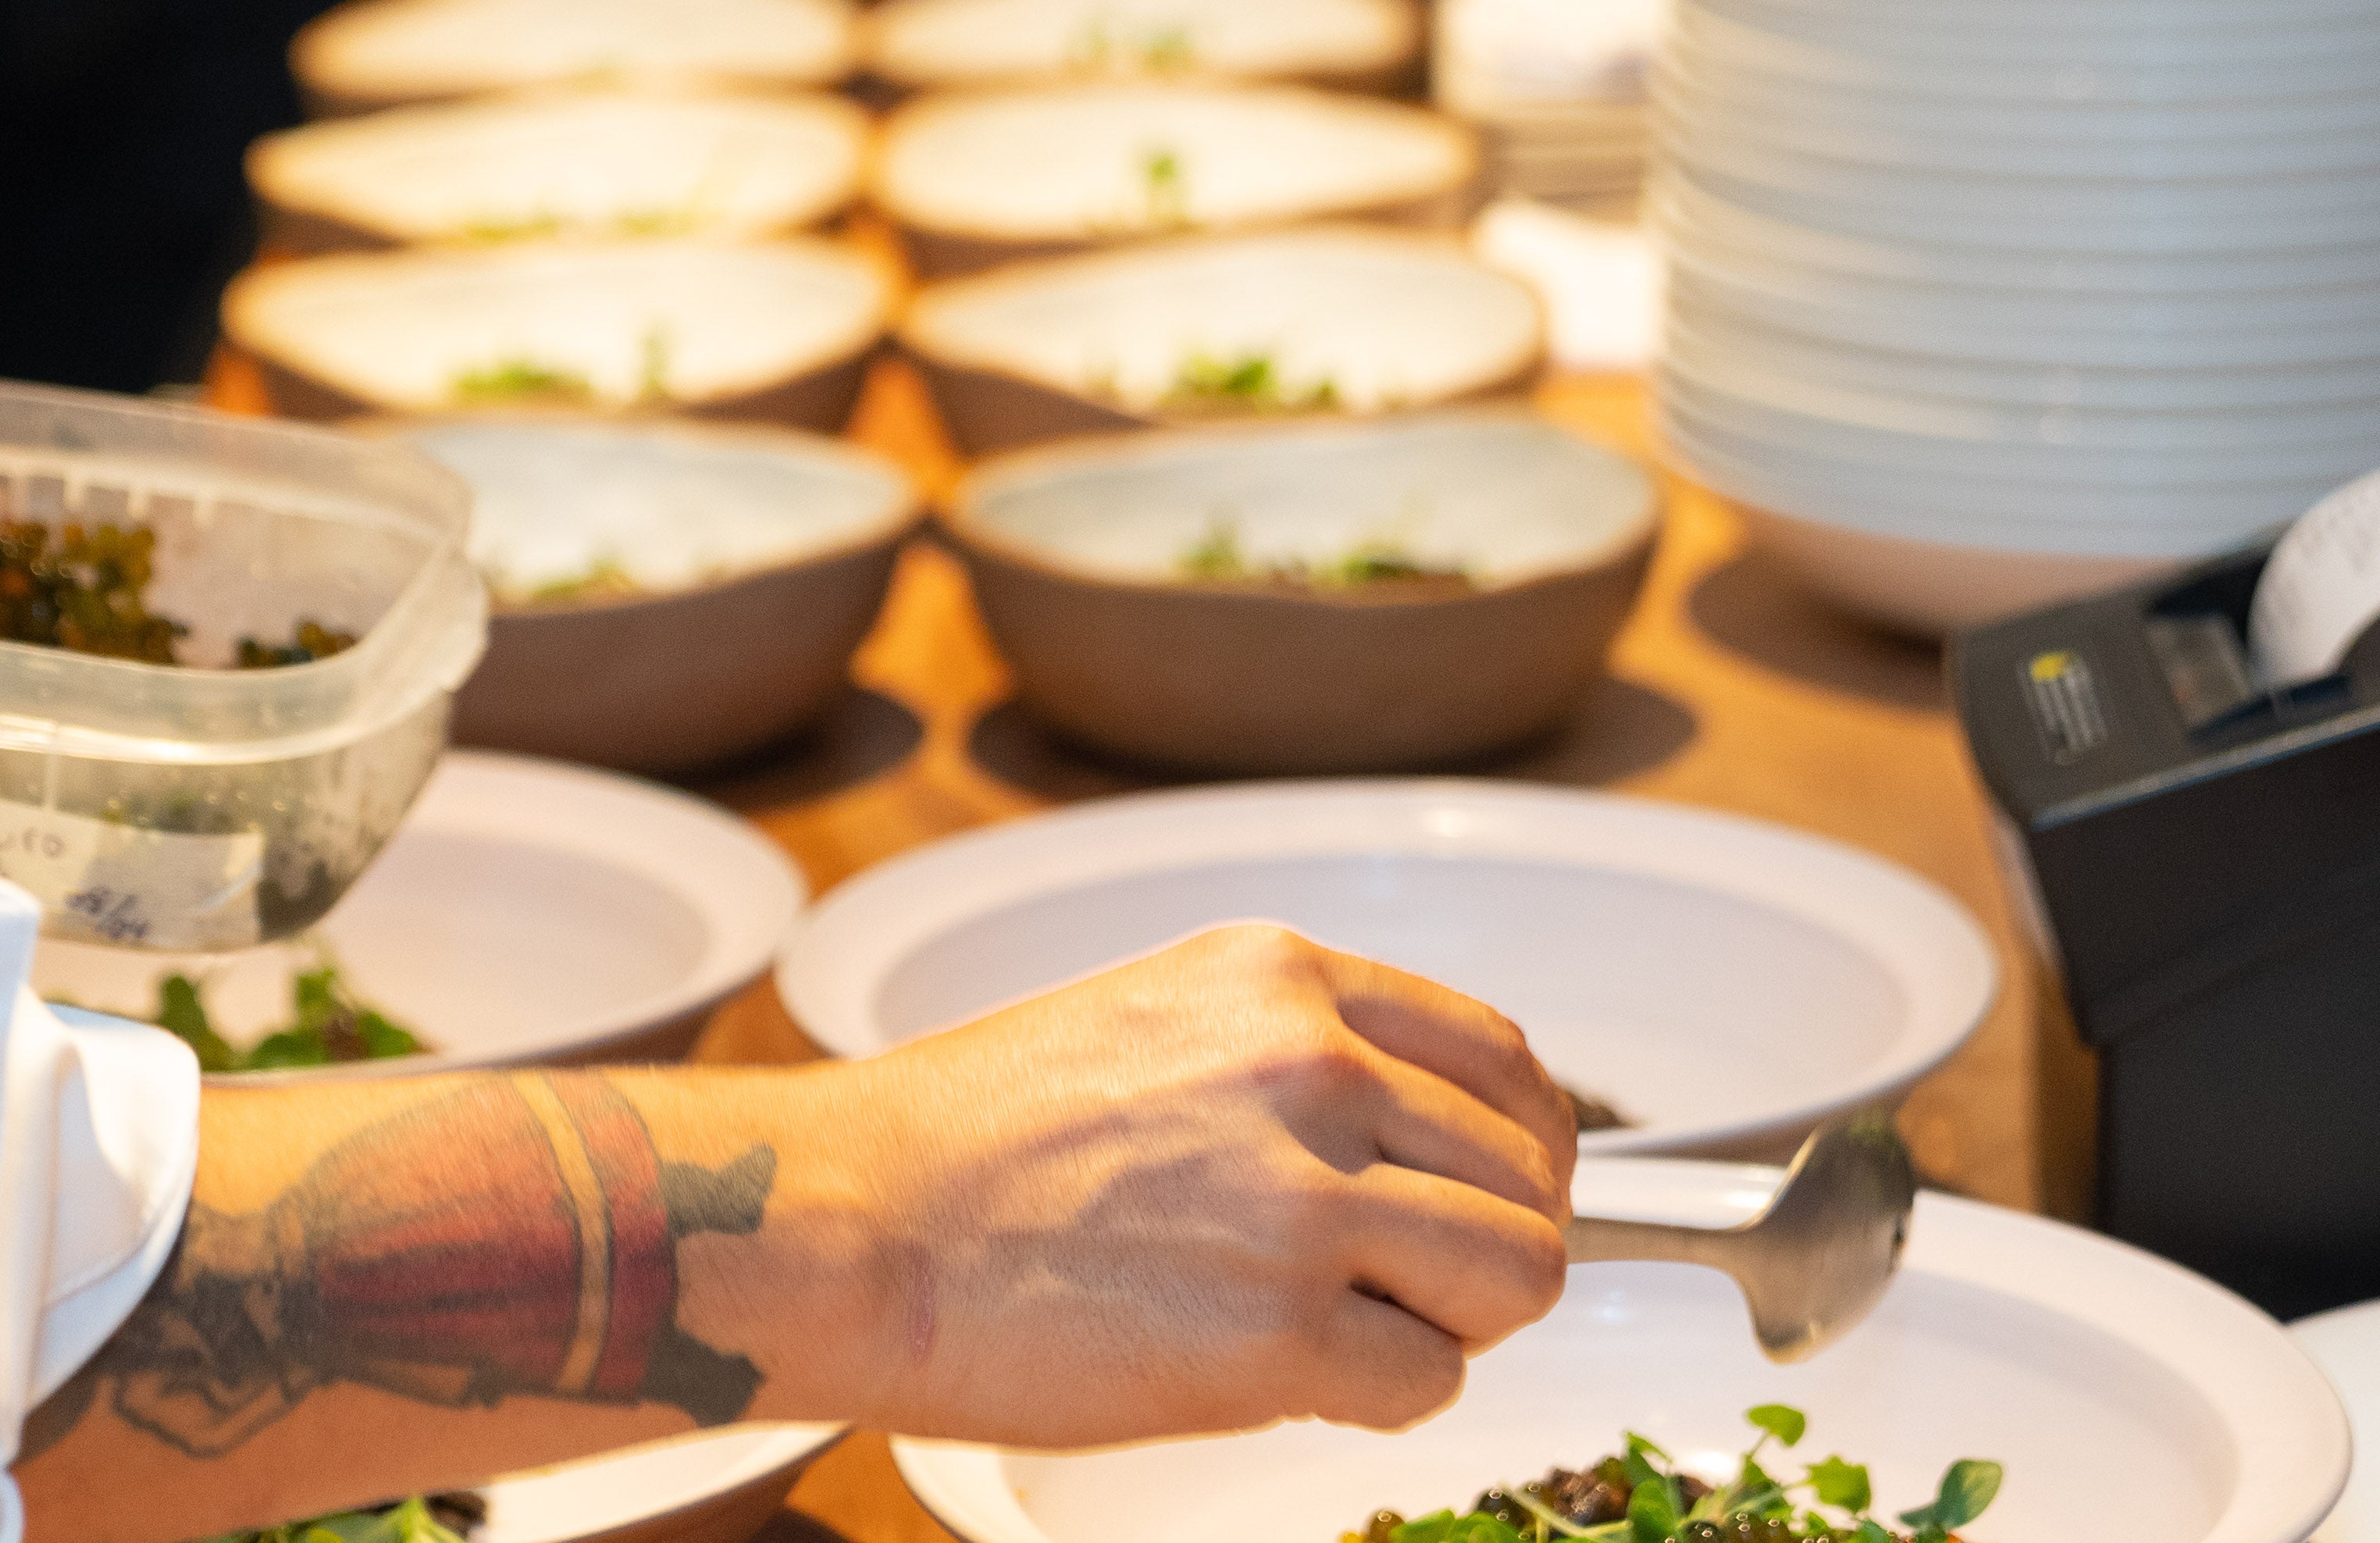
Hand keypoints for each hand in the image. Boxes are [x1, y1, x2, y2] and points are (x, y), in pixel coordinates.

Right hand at [812, 920, 1576, 1443]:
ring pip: (1516, 1278)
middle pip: (1530, 1180)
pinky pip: (1428, 1386)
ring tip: (1356, 1334)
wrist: (849, 1222)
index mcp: (1282, 980)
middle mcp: (1314, 1068)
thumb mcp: (1150, 1020)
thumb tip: (1410, 1143)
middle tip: (1412, 1290)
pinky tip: (1291, 1378)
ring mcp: (1305, 1200)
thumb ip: (1288, 1057)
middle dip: (1488, 1249)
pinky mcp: (1281, 1333)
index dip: (1523, 1147)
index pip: (1502, 1060)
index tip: (1498, 1194)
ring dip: (1454, 1324)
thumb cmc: (965, 1141)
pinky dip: (1380, 1399)